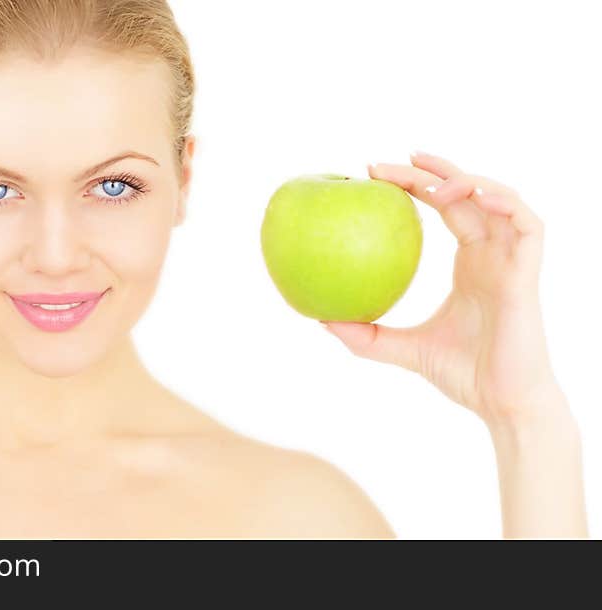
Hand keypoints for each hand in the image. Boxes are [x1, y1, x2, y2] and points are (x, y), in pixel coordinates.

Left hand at [320, 151, 566, 427]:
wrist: (502, 403)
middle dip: (430, 170)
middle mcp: (492, 254)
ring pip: (499, 198)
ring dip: (466, 180)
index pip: (444, 207)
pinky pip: (528, 225)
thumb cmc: (462, 376)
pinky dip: (505, 203)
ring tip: (427, 179)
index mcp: (469, 263)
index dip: (416, 185)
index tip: (375, 174)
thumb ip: (366, 335)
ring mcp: (512, 260)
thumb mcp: (401, 348)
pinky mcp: (527, 273)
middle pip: (465, 193)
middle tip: (385, 164)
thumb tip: (320, 319)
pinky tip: (473, 196)